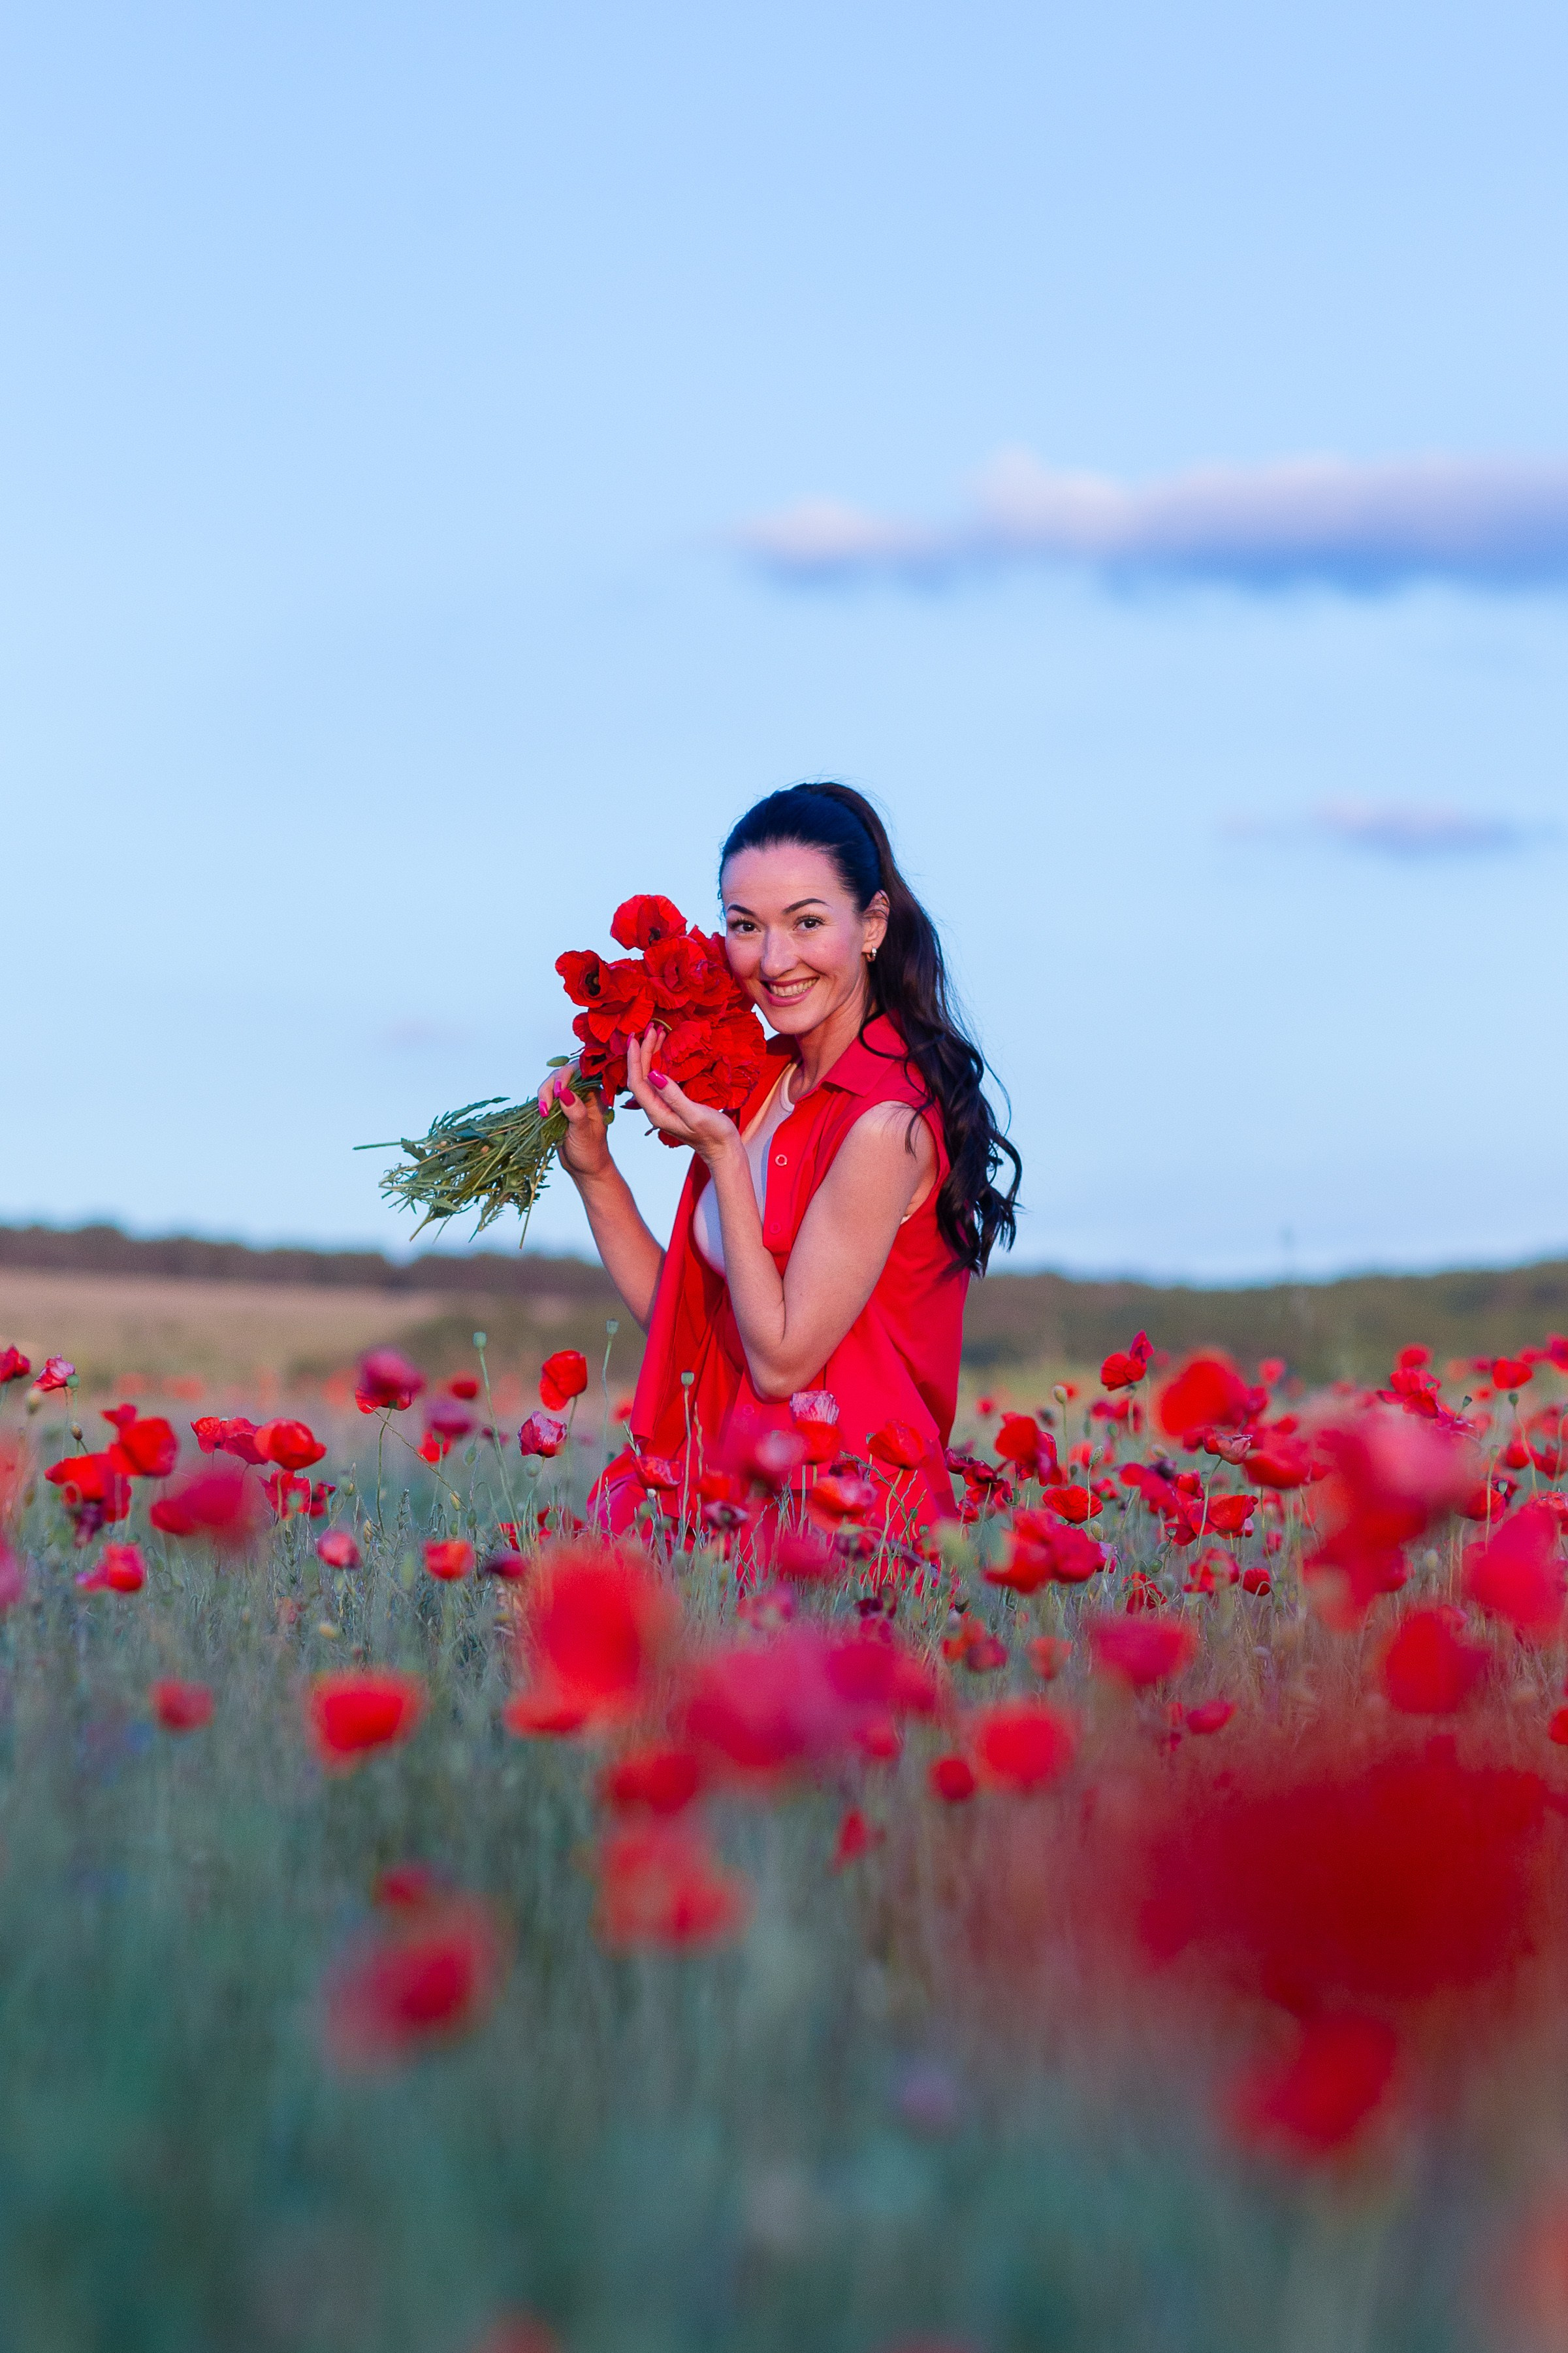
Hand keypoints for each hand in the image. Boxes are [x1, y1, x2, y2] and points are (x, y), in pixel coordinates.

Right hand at [536, 1062, 612, 1181]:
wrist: (584, 1168)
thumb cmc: (590, 1152)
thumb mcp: (584, 1134)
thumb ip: (576, 1113)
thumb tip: (565, 1093)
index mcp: (597, 1094)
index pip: (583, 1072)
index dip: (568, 1074)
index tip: (558, 1091)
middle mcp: (584, 1092)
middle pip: (564, 1073)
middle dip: (551, 1085)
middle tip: (545, 1106)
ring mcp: (570, 1098)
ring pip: (553, 1083)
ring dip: (544, 1093)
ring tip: (542, 1113)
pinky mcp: (558, 1106)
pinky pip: (547, 1095)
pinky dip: (541, 1101)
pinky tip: (540, 1112)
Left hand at [625, 1029, 742, 1164]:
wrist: (724, 1150)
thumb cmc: (713, 1134)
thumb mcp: (694, 1115)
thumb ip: (673, 1096)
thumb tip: (654, 1074)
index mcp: (656, 1112)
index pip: (637, 1082)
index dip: (634, 1059)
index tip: (636, 1038)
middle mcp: (656, 1108)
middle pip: (641, 1076)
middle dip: (644, 1051)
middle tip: (651, 1028)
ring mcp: (664, 1106)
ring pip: (650, 1076)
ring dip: (652, 1054)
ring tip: (658, 1033)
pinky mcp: (673, 1103)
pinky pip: (661, 1079)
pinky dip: (662, 1062)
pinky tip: (667, 1051)